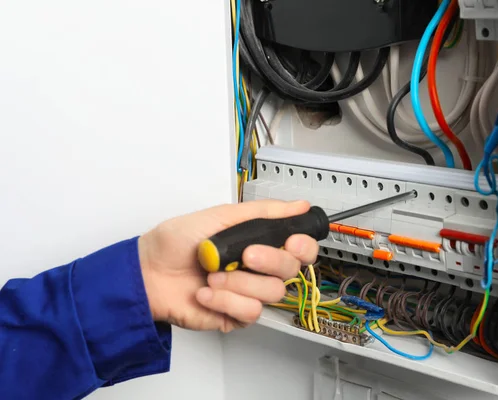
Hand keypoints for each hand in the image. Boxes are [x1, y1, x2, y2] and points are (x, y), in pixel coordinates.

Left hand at [137, 200, 318, 332]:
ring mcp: (247, 292)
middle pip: (291, 271)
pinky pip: (250, 312)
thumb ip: (264, 212)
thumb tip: (299, 205)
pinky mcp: (234, 315)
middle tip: (246, 254)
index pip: (299, 248)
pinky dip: (226, 299)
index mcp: (258, 242)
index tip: (291, 242)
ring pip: (273, 293)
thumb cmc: (175, 242)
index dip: (303, 247)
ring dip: (239, 281)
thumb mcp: (220, 216)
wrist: (147, 271)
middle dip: (270, 261)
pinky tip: (207, 291)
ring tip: (213, 273)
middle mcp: (256, 268)